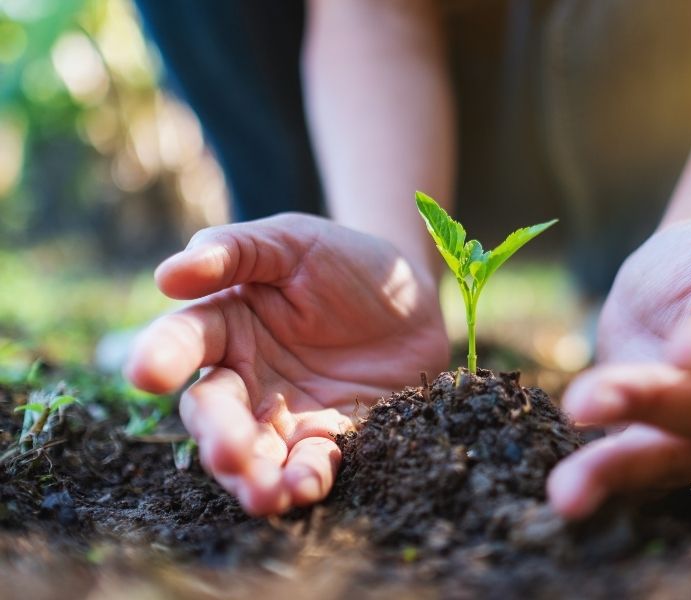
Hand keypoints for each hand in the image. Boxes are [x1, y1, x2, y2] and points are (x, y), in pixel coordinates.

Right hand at [125, 214, 448, 514]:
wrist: (412, 294)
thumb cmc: (345, 260)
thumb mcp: (292, 241)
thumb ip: (234, 251)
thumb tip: (167, 276)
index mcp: (225, 324)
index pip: (183, 341)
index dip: (163, 356)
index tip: (148, 374)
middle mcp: (246, 377)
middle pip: (215, 414)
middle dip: (218, 437)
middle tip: (229, 454)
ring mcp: (287, 413)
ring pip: (256, 453)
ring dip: (255, 477)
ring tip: (265, 494)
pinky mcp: (331, 436)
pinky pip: (311, 463)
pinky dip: (305, 479)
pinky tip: (307, 488)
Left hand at [547, 219, 690, 518]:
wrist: (672, 280)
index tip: (682, 350)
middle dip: (650, 402)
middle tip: (587, 399)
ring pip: (678, 454)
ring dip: (621, 465)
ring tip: (569, 486)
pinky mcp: (670, 452)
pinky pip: (641, 473)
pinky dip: (603, 483)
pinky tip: (570, 497)